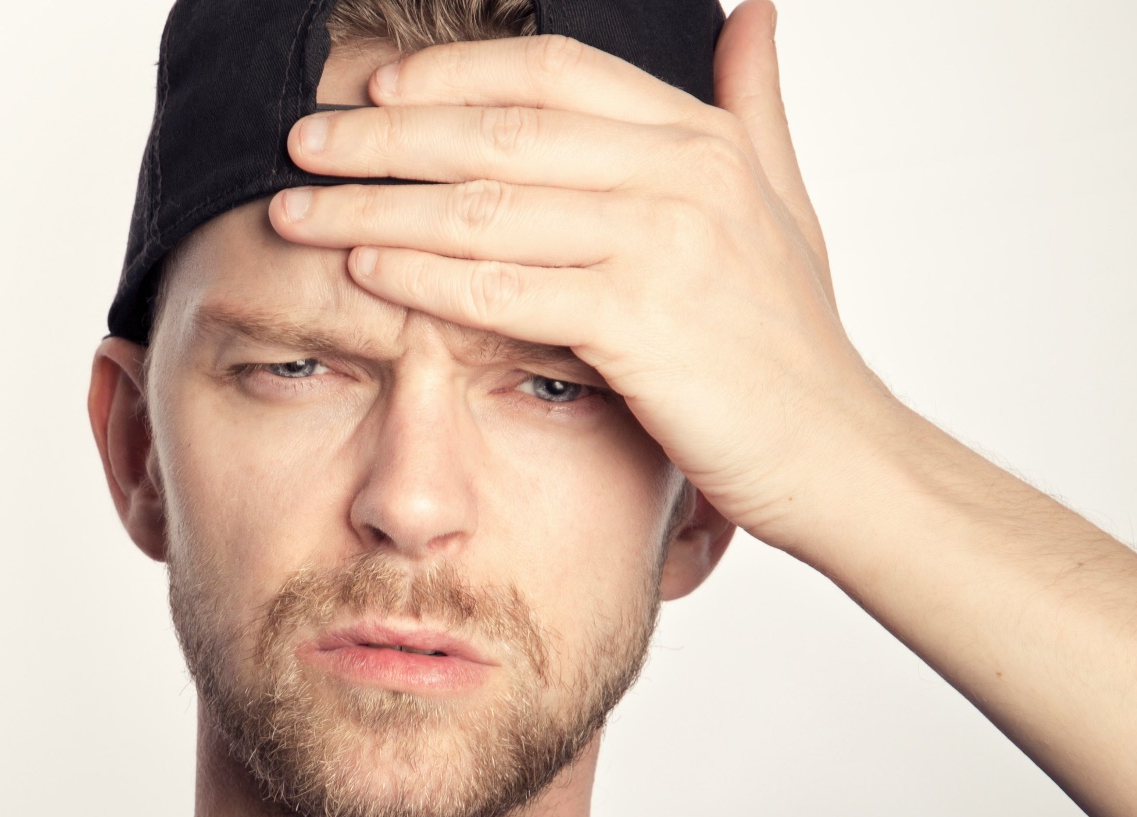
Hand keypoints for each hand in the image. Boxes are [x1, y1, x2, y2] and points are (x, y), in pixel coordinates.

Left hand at [269, 1, 900, 542]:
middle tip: (301, 142)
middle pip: (496, 131)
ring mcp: (663, 244)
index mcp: (701, 136)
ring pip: (482, 206)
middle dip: (383, 136)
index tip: (373, 90)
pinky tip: (360, 270)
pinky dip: (421, 276)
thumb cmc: (792, 341)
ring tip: (298, 208)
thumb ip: (753, 106)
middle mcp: (682, 173)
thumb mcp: (783, 202)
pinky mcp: (640, 323)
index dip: (451, 74)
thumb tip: (750, 12)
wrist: (839, 453)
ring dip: (375, 204)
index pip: (550, 71)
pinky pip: (501, 288)